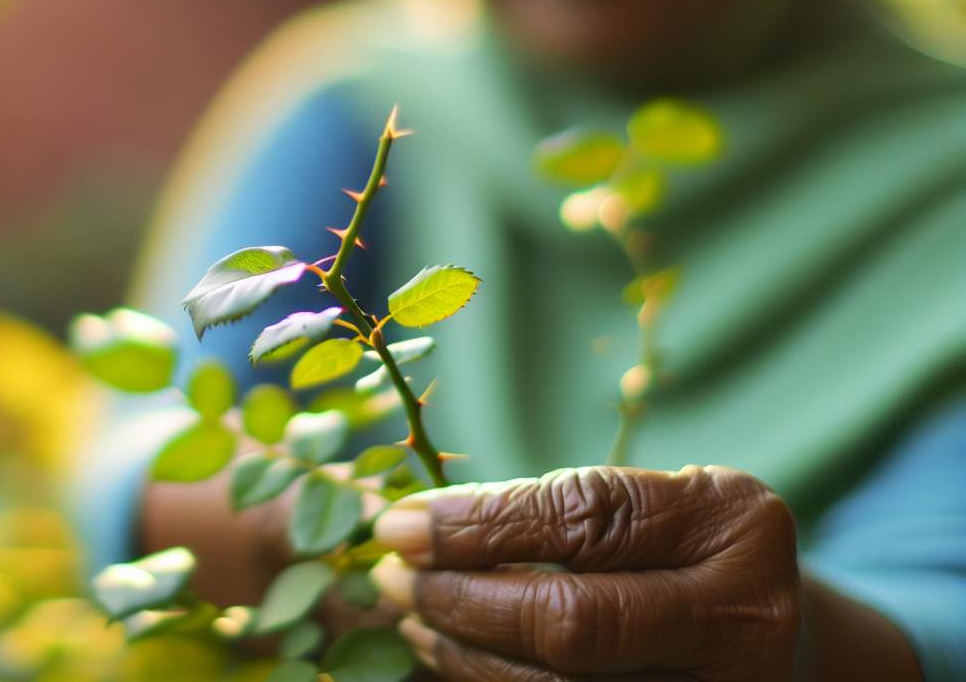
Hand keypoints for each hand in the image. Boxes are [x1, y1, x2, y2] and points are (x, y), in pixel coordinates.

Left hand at [368, 465, 801, 680]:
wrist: (766, 633)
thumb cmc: (679, 550)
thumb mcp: (647, 502)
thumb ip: (555, 511)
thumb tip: (409, 526)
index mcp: (733, 523)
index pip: (586, 519)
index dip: (478, 524)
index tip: (397, 524)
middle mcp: (743, 618)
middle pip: (572, 622)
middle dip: (462, 599)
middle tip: (392, 576)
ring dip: (463, 653)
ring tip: (409, 616)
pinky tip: (449, 657)